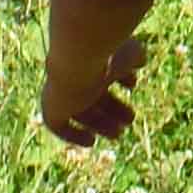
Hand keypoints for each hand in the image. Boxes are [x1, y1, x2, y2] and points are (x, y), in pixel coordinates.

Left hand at [44, 32, 145, 149]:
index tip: (133, 84)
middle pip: (94, 94)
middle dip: (113, 108)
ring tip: (118, 133)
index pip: (104, 69)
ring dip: (100, 123)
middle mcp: (74, 75)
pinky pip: (59, 126)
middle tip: (130, 119)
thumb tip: (140, 62)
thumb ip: (134, 55)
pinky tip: (90, 141)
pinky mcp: (51, 108)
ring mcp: (62, 91)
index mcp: (89, 58)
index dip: (120, 76)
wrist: (77, 58)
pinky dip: (74, 135)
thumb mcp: (128, 52)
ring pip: (81, 111)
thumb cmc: (107, 52)